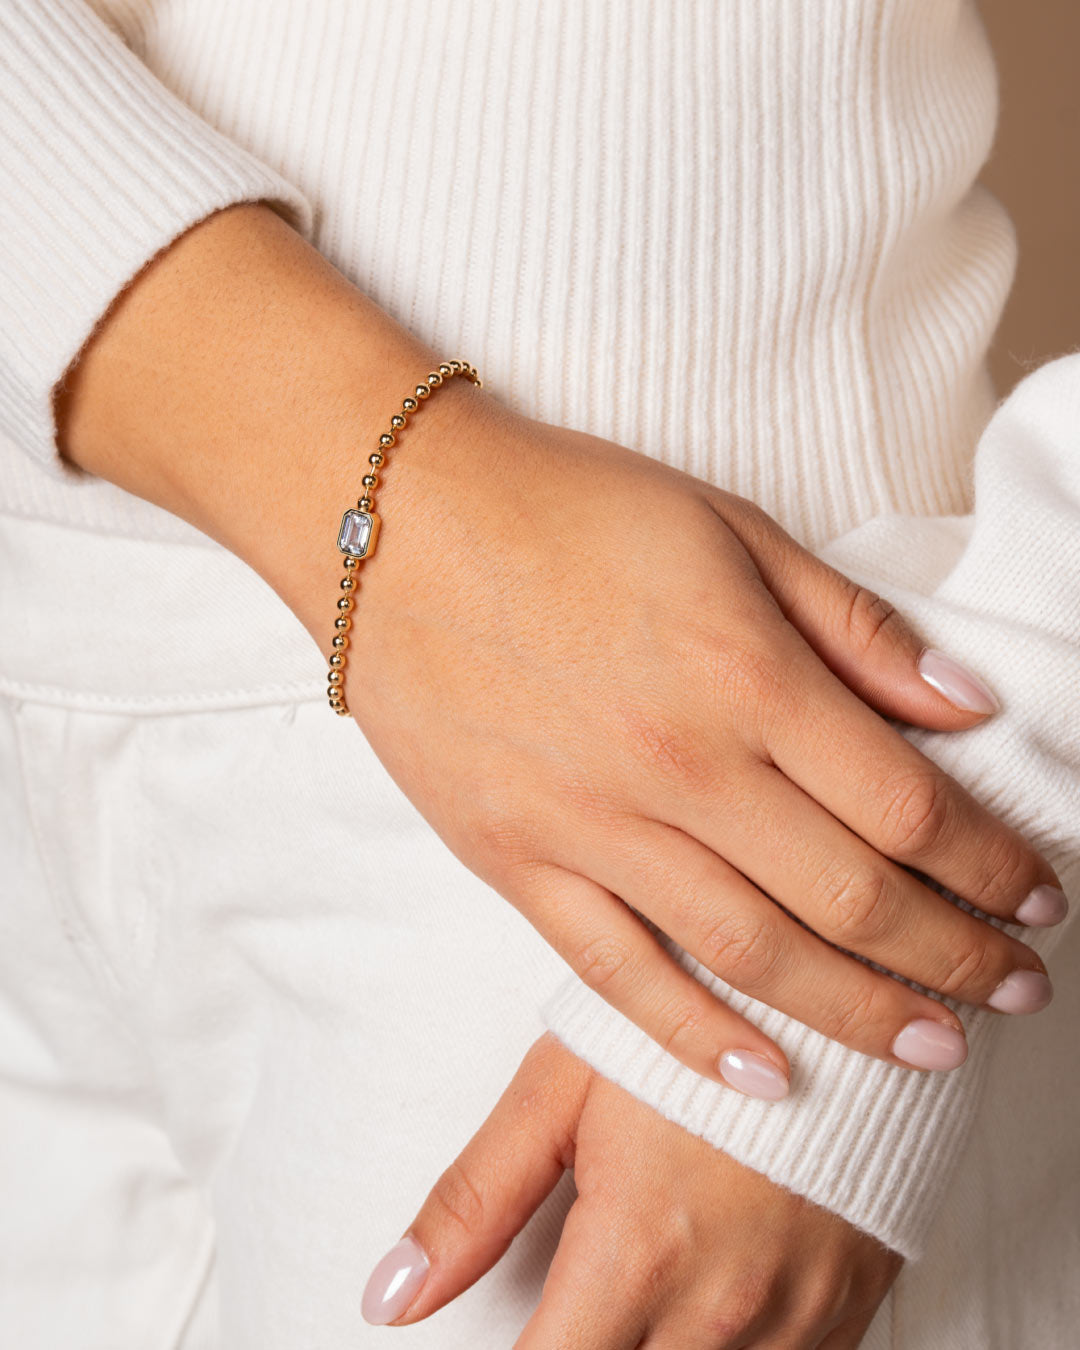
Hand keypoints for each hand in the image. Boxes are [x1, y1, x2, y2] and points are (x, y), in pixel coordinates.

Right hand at [57, 204, 1064, 1094]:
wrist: (397, 523)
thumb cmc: (566, 509)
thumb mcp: (731, 530)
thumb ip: (853, 629)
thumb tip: (967, 709)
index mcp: (744, 676)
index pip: (909, 808)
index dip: (992, 867)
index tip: (1037, 898)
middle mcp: (678, 768)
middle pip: (849, 900)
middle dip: (955, 959)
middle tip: (1018, 992)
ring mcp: (590, 827)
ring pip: (750, 956)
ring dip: (858, 1013)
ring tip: (934, 1048)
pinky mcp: (516, 861)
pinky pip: (616, 973)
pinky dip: (694, 1034)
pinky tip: (763, 1075)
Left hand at [362, 1035, 902, 1345]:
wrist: (841, 989)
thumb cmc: (691, 1024)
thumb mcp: (567, 1088)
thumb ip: (478, 1198)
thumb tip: (389, 1300)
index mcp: (637, 1254)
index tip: (506, 1339)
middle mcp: (720, 1312)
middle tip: (570, 1305)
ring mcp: (796, 1321)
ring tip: (637, 1288)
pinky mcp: (848, 1312)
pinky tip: (702, 1299)